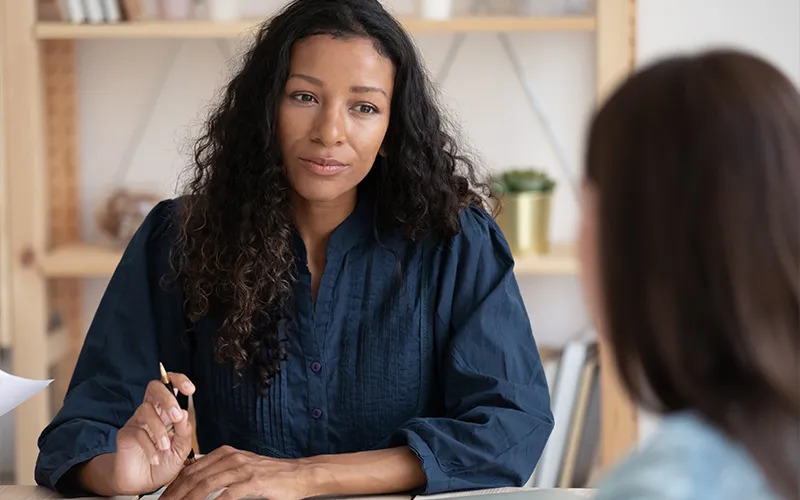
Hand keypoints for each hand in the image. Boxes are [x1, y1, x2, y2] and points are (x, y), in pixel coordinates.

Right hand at [111, 372, 195, 493]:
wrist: (144, 483)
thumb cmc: (164, 464)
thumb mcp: (181, 450)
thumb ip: (184, 432)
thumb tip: (184, 413)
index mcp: (167, 411)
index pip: (170, 385)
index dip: (179, 381)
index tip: (191, 389)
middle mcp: (152, 412)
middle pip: (154, 388)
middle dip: (167, 398)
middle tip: (176, 416)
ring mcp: (137, 421)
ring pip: (146, 409)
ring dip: (159, 429)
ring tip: (165, 447)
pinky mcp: (126, 434)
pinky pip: (137, 432)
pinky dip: (149, 446)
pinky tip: (155, 459)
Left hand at [160, 446, 316, 499]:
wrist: (299, 474)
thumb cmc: (270, 475)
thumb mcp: (241, 467)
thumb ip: (219, 469)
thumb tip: (195, 474)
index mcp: (225, 453)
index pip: (190, 469)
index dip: (173, 486)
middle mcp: (231, 458)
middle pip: (193, 477)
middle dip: (174, 495)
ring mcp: (242, 468)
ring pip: (205, 484)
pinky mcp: (253, 481)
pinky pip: (228, 494)